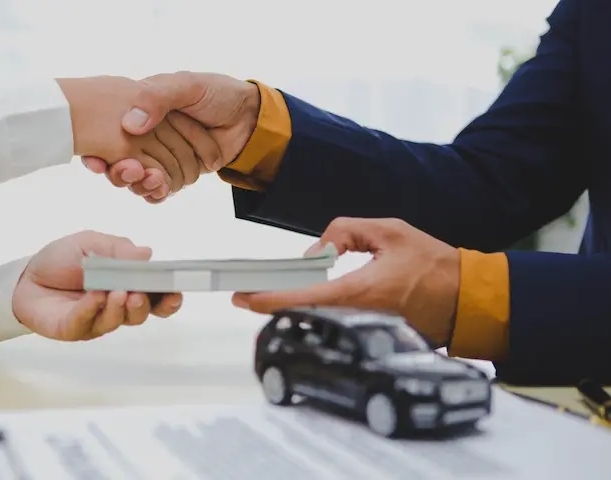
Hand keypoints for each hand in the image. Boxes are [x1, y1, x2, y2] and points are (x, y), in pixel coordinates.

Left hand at [12, 230, 182, 340]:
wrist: (25, 276)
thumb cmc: (60, 260)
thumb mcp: (90, 243)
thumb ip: (117, 249)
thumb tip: (146, 253)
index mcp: (126, 285)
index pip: (155, 296)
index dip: (168, 297)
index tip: (175, 291)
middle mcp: (115, 306)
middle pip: (141, 314)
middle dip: (146, 305)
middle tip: (140, 293)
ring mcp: (95, 320)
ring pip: (117, 321)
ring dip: (120, 307)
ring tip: (118, 292)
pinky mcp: (73, 329)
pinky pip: (87, 322)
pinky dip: (92, 308)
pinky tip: (94, 295)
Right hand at [57, 76, 216, 195]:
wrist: (249, 118)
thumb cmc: (217, 93)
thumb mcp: (187, 86)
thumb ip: (157, 98)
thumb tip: (130, 124)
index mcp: (139, 111)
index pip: (108, 134)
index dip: (98, 151)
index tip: (97, 162)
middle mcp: (144, 136)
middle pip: (119, 162)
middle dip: (120, 172)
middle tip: (132, 171)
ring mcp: (159, 157)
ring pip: (136, 180)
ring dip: (140, 185)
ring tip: (153, 179)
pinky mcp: (174, 174)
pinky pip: (157, 190)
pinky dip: (156, 193)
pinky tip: (161, 189)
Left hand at [231, 218, 460, 346]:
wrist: (467, 299)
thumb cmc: (433, 264)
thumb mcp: (389, 230)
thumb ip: (345, 231)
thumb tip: (316, 252)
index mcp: (360, 291)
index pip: (303, 299)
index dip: (268, 300)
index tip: (243, 297)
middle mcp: (358, 317)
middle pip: (302, 315)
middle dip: (272, 305)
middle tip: (248, 294)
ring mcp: (364, 331)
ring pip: (316, 323)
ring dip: (292, 309)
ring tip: (271, 295)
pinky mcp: (371, 336)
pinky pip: (334, 327)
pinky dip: (315, 316)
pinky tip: (303, 304)